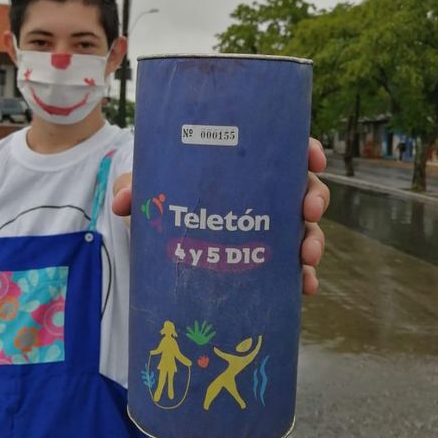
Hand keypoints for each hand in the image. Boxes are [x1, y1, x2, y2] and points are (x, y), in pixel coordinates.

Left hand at [113, 137, 329, 295]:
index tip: (313, 157)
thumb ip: (135, 188)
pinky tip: (305, 287)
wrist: (161, 228)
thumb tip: (123, 202)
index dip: (308, 150)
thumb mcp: (150, 187)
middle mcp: (265, 193)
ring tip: (307, 256)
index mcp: (246, 165)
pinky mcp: (265, 256)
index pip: (287, 149)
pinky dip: (303, 276)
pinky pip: (293, 266)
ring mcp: (270, 226)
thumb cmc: (165, 194)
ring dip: (314, 240)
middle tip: (307, 210)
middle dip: (315, 198)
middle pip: (304, 188)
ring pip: (305, 228)